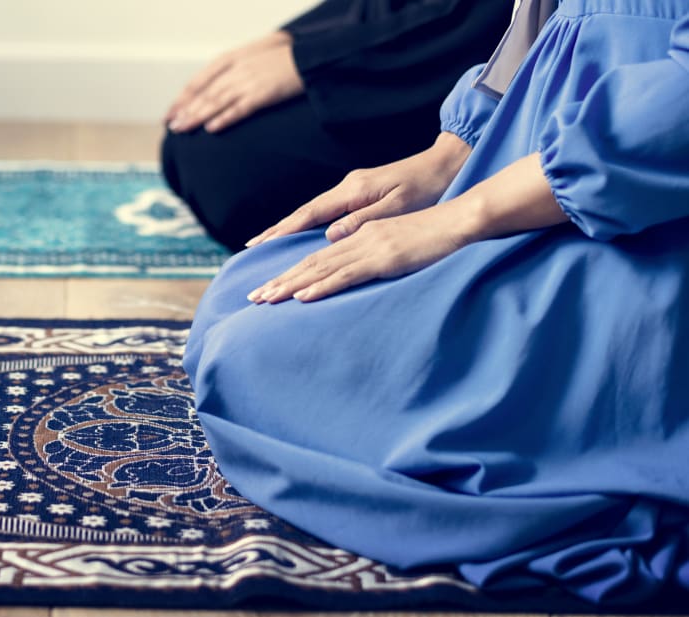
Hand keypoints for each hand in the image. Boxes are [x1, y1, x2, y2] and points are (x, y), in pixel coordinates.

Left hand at [166, 32, 303, 133]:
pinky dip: (224, 118)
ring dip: (197, 116)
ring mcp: (248, 82)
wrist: (307, 57)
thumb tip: (211, 92)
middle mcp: (235, 70)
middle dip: (185, 111)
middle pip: (204, 93)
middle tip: (171, 126)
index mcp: (230, 60)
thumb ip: (229, 72)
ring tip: (182, 129)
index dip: (182, 99)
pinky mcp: (263, 94)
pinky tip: (212, 129)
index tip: (170, 113)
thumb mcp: (248, 58)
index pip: (198, 81)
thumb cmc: (279, 59)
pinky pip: (240, 109)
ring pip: (216, 102)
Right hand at [246, 132, 471, 246]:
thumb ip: (363, 221)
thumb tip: (330, 235)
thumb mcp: (397, 208)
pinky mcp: (358, 194)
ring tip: (265, 244)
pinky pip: (323, 212)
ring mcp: (351, 190)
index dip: (283, 231)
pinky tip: (297, 234)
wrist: (444, 165)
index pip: (309, 215)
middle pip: (303, 213)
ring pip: (311, 213)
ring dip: (287, 229)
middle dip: (276, 231)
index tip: (260, 245)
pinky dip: (305, 224)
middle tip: (251, 248)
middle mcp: (346, 188)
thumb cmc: (426, 188)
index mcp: (353, 191)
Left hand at [248, 154, 568, 303]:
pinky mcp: (383, 256)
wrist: (462, 218)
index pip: (317, 257)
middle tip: (253, 298)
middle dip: (279, 280)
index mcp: (359, 234)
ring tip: (265, 299)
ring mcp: (368, 245)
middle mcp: (357, 237)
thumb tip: (351, 271)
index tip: (268, 286)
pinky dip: (321, 286)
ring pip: (320, 268)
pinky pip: (346, 274)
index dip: (290, 272)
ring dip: (290, 285)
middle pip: (310, 262)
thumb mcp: (396, 244)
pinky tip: (302, 296)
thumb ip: (371, 255)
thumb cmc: (434, 233)